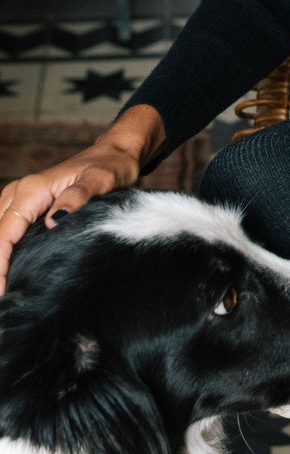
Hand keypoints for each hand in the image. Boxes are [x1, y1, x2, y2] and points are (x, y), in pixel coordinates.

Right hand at [0, 103, 165, 297]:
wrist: (115, 154)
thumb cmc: (111, 166)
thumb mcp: (103, 179)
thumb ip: (80, 196)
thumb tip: (55, 220)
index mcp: (33, 189)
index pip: (4, 233)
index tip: (0, 292)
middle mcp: (20, 193)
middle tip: (2, 299)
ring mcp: (21, 199)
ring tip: (4, 291)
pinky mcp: (27, 206)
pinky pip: (7, 231)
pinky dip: (5, 251)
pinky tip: (9, 273)